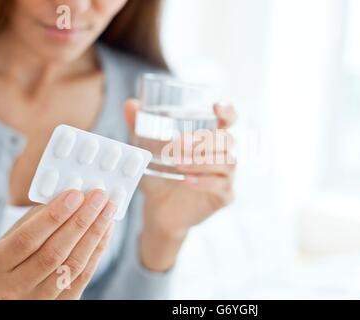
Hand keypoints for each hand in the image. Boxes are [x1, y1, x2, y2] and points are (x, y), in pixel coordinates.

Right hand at [0, 190, 115, 299]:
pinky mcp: (61, 304)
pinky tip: (106, 230)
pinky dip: (98, 250)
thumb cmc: (10, 259)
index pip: (28, 239)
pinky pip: (83, 277)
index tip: (75, 195)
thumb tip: (69, 198)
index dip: (54, 216)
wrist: (5, 293)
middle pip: (55, 253)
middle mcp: (15, 287)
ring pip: (73, 265)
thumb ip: (35, 220)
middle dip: (81, 221)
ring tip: (108, 210)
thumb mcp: (10, 240)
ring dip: (95, 234)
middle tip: (99, 198)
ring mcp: (38, 299)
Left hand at [124, 99, 236, 271]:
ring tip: (177, 164)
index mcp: (211, 138)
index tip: (215, 107)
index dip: (227, 111)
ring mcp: (227, 176)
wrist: (159, 209)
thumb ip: (140, 127)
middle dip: (204, 140)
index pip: (229, 119)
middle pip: (228, 140)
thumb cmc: (160, 175)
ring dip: (202, 161)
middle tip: (177, 143)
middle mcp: (223, 154)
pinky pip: (222, 186)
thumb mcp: (147, 150)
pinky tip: (186, 181)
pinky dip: (204, 182)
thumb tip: (131, 104)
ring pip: (227, 162)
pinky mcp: (225, 196)